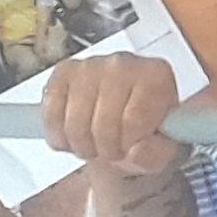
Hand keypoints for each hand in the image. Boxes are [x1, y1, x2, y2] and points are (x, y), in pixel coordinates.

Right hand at [42, 55, 183, 177]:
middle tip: (113, 150)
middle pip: (103, 124)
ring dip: (83, 146)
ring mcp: (90, 65)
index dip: (130, 145)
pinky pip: (51, 116)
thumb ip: (158, 153)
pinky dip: (59, 136)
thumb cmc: (146, 132)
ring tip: (96, 144)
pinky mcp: (63, 72)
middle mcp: (123, 63)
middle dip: (106, 150)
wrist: (123, 121)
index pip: (134, 121)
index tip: (133, 146)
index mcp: (156, 75)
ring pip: (75, 124)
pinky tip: (74, 136)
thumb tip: (137, 151)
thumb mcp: (164, 150)